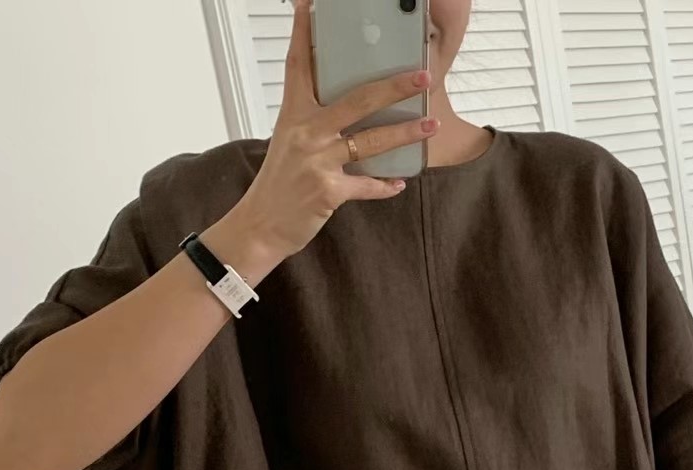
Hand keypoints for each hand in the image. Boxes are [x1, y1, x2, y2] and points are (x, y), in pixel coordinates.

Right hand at [230, 0, 436, 264]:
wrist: (261, 224)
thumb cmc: (279, 183)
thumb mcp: (289, 142)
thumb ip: (315, 122)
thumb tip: (350, 109)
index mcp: (294, 114)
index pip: (299, 64)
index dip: (304, 32)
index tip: (311, 5)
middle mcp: (306, 132)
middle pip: (357, 99)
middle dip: (394, 86)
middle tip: (422, 76)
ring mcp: (317, 161)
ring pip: (371, 141)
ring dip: (405, 133)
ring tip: (430, 125)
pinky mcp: (328, 191)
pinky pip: (366, 185)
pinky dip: (385, 186)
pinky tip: (399, 183)